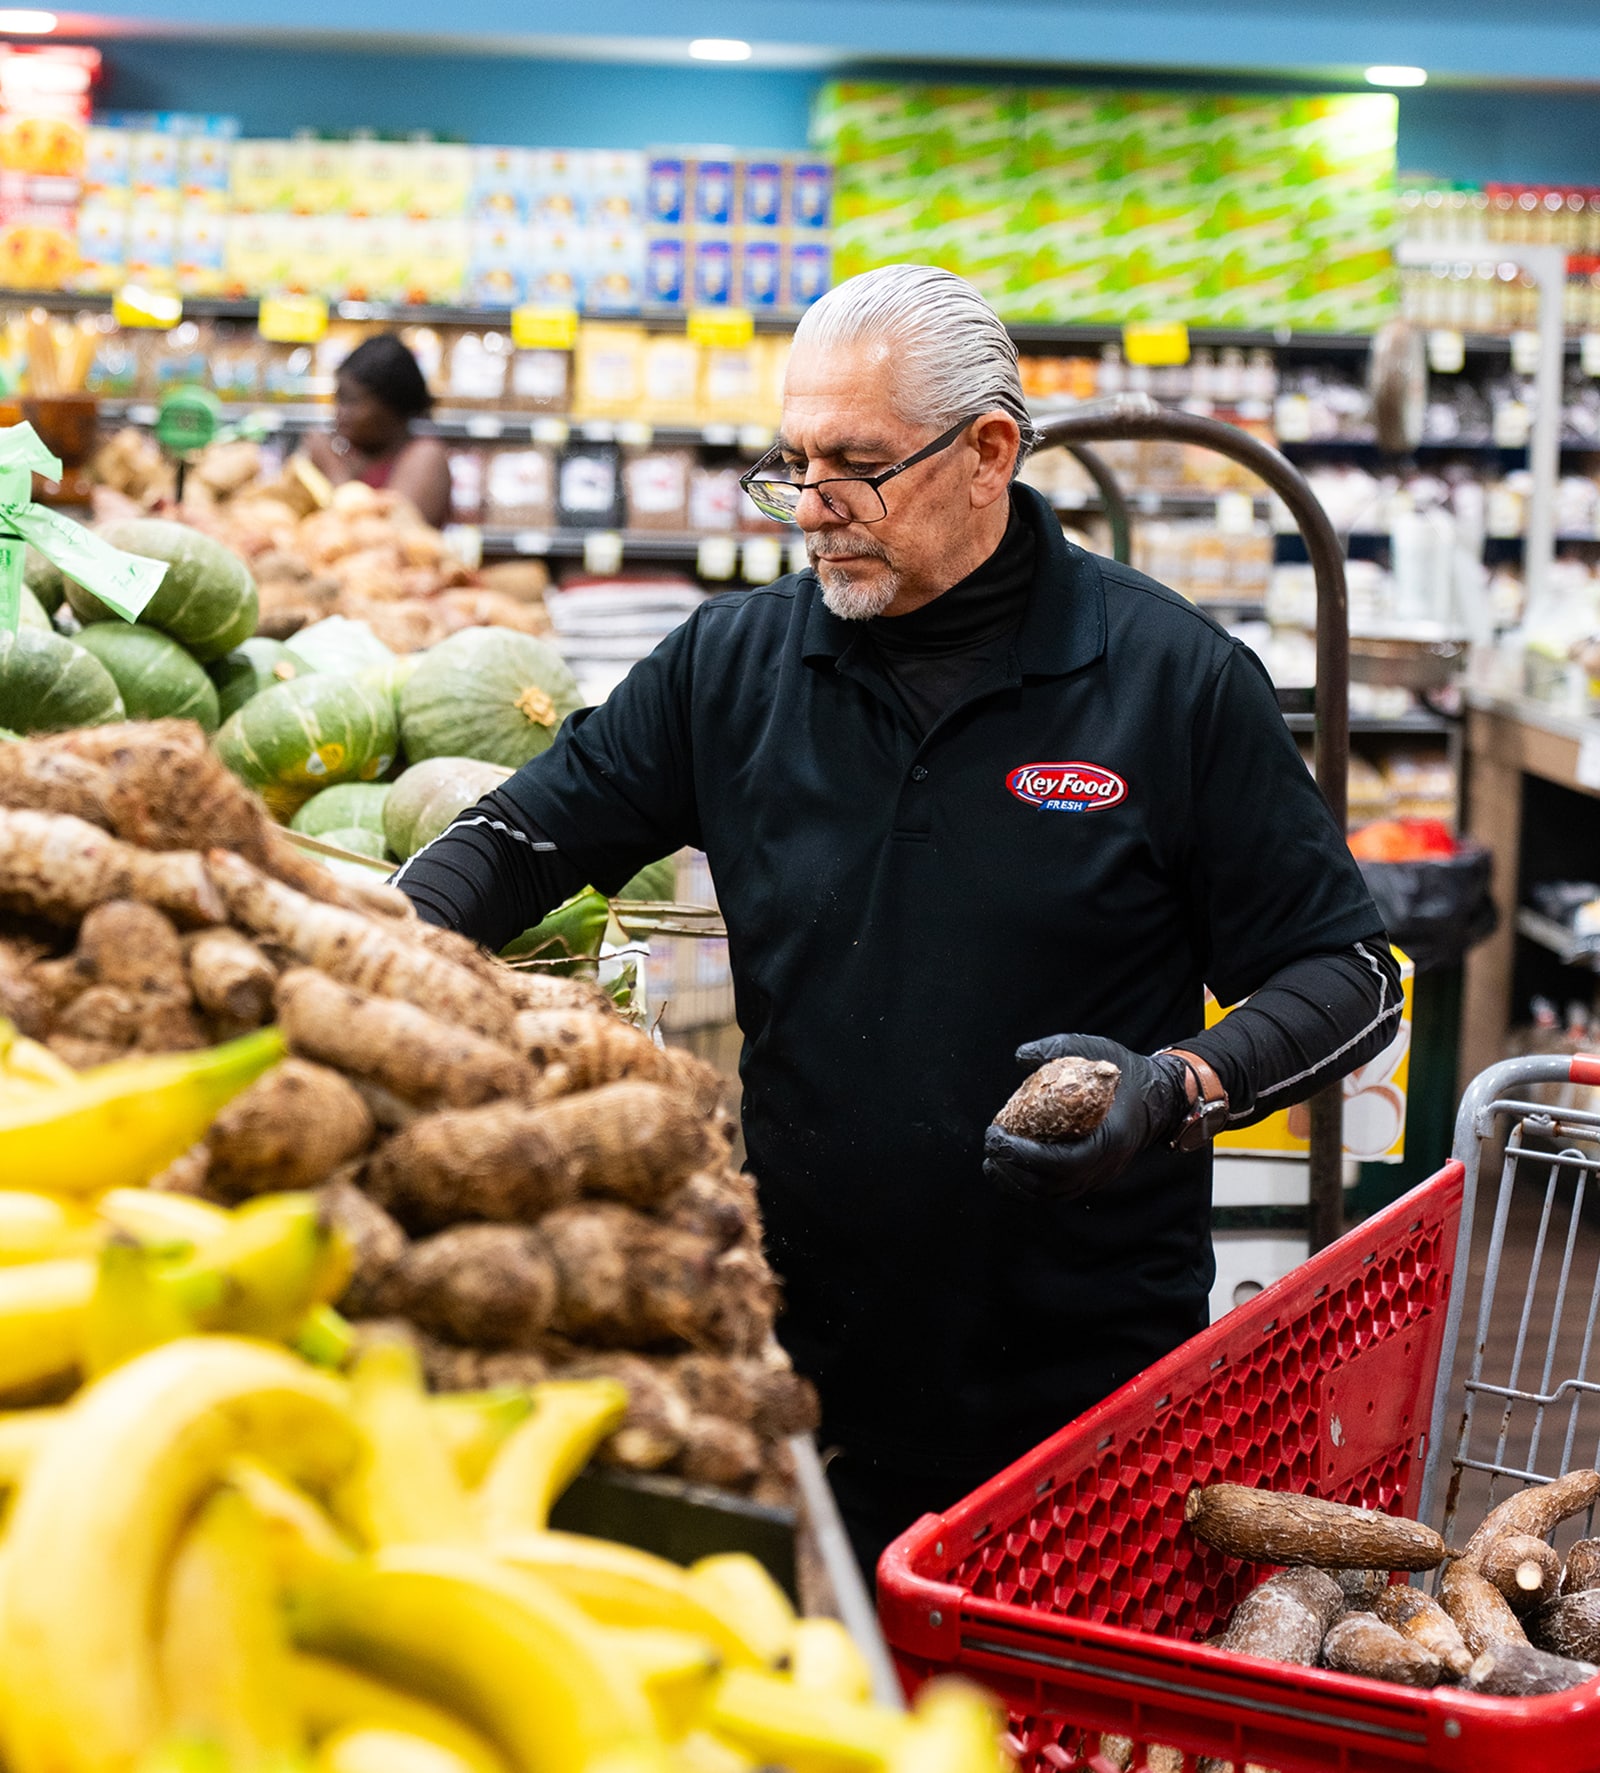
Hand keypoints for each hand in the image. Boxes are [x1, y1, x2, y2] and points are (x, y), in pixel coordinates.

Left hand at [982, 1034, 1190, 1203]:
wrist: (1157, 1099)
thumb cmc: (1125, 1075)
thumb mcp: (1097, 1051)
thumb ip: (1058, 1049)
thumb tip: (1021, 1055)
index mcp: (1109, 1139)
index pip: (1062, 1161)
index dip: (1024, 1154)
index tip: (998, 1135)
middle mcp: (1104, 1166)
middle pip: (1051, 1184)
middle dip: (1012, 1169)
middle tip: (990, 1144)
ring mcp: (1097, 1176)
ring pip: (1051, 1194)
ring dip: (1015, 1183)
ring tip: (991, 1161)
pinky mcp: (1090, 1178)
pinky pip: (1055, 1192)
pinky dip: (1027, 1187)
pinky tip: (1007, 1171)